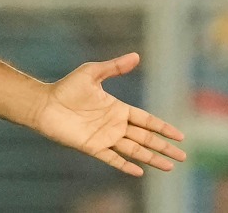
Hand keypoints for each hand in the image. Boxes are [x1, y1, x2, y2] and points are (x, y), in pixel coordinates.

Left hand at [34, 53, 185, 176]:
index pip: (147, 120)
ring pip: (134, 150)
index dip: (163, 128)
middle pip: (145, 138)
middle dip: (164, 147)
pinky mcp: (93, 147)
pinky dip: (126, 165)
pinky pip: (113, 159)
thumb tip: (136, 55)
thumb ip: (115, 67)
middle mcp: (114, 125)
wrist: (44, 104)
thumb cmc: (66, 87)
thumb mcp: (93, 72)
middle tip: (183, 157)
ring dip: (152, 158)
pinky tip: (140, 172)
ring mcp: (105, 137)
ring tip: (169, 167)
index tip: (180, 136)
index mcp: (118, 109)